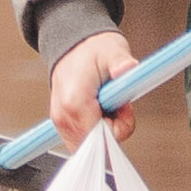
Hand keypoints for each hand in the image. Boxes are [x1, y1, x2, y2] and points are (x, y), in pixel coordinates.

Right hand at [48, 29, 137, 148]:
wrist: (74, 46)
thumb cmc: (92, 50)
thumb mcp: (112, 50)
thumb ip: (121, 62)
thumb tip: (129, 68)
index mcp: (74, 102)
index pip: (101, 138)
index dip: (119, 126)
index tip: (123, 106)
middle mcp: (63, 116)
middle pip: (97, 145)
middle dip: (114, 128)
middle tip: (116, 104)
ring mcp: (61, 123)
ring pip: (92, 145)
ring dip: (106, 128)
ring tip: (107, 103)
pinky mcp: (62, 125)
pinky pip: (85, 140)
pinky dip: (97, 128)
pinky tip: (99, 110)